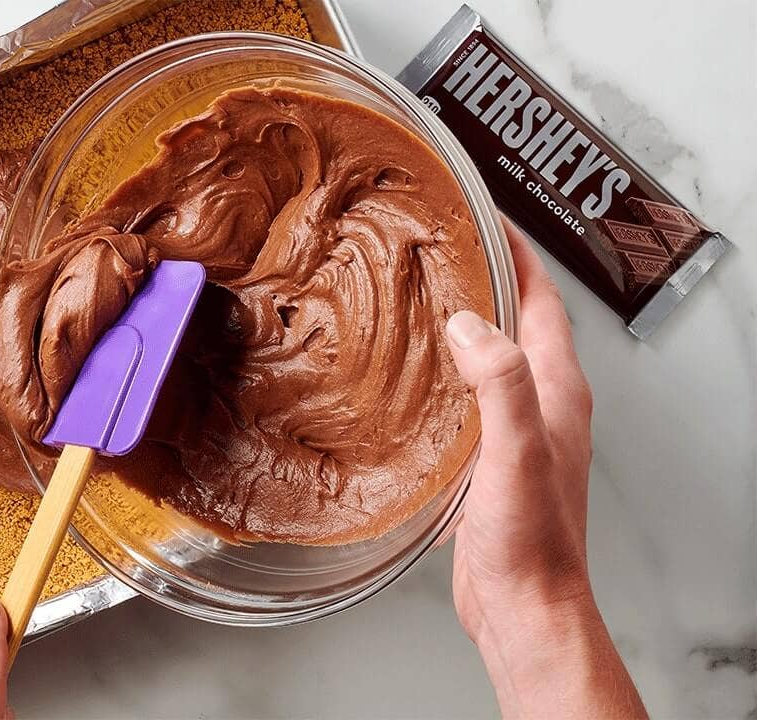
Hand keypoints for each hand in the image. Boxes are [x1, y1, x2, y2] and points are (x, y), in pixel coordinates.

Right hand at [444, 222, 645, 717]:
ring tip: (424, 295)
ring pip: (493, 354)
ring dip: (466, 320)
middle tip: (445, 246)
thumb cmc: (530, 541)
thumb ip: (501, 383)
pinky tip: (415, 373)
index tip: (485, 217)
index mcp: (558, 390)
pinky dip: (447, 368)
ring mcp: (519, 429)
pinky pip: (471, 392)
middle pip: (520, 319)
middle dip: (488, 276)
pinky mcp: (491, 456)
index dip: (517, 253)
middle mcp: (544, 403)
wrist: (524, 604)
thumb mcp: (517, 452)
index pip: (543, 300)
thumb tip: (471, 324)